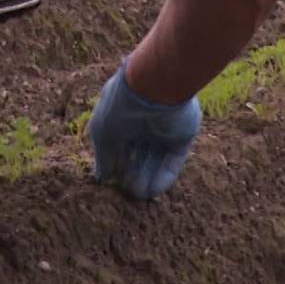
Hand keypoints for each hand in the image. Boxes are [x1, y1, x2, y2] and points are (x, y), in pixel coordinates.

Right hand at [87, 62, 200, 200]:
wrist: (155, 88)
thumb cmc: (121, 107)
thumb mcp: (102, 133)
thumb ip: (103, 157)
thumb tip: (102, 178)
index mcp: (121, 115)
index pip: (118, 145)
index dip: (115, 164)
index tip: (111, 182)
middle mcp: (143, 122)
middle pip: (137, 154)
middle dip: (131, 174)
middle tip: (127, 193)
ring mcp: (164, 129)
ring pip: (154, 160)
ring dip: (146, 179)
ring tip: (139, 196)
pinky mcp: (182, 136)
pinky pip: (173, 160)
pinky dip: (164, 177)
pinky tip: (153, 191)